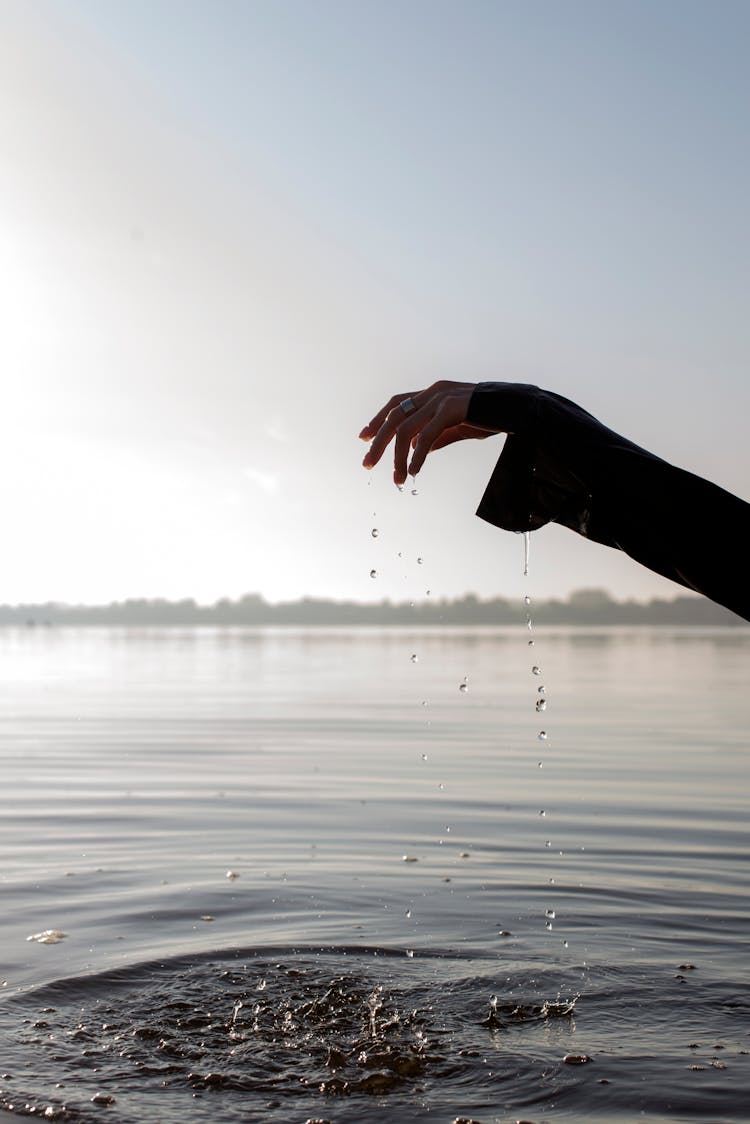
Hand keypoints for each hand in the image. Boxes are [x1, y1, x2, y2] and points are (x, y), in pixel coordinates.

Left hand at [359, 381, 496, 485]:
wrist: (520, 408)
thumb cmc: (492, 417)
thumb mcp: (458, 427)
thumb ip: (438, 436)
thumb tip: (418, 450)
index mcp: (433, 393)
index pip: (397, 404)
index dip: (378, 420)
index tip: (363, 437)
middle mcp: (433, 392)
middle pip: (394, 416)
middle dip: (378, 442)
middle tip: (367, 465)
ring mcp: (442, 399)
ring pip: (406, 428)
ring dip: (397, 457)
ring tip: (397, 479)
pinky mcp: (452, 409)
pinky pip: (426, 436)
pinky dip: (417, 455)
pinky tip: (414, 471)